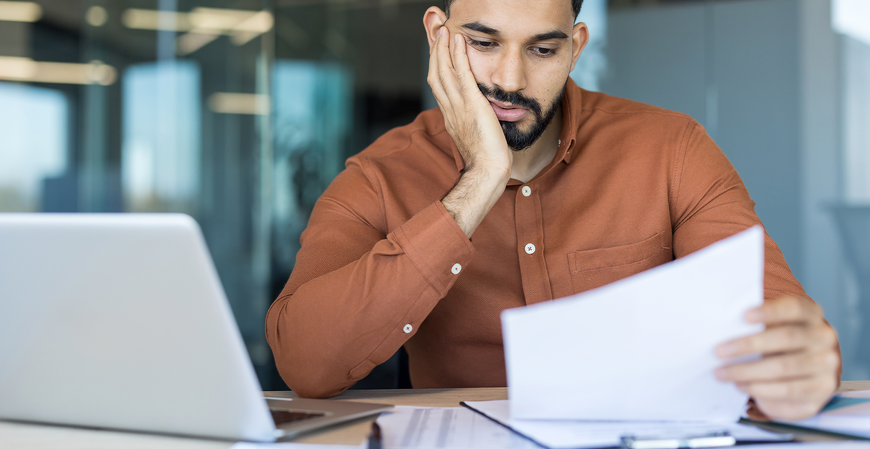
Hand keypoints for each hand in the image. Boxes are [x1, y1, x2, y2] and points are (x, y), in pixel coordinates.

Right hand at [427, 28, 511, 176]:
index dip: (436, 67)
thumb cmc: (487, 160)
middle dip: (435, 53)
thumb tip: (483, 116)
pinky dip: (458, 56)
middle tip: (437, 34)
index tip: (438, 52)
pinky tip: (459, 42)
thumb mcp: (477, 136)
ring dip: (443, 49)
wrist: (487, 170)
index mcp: (450, 117)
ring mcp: (459, 107)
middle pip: (435, 75)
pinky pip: (462, 75)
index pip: (439, 86)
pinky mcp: (472, 105)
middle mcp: (450, 109)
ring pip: (444, 72)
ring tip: (445, 31)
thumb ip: (475, 123)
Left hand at [714, 296, 839, 419]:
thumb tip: (723, 326)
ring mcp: (826, 364)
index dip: (770, 311)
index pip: (794, 308)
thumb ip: (755, 324)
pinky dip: (759, 388)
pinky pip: (787, 390)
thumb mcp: (771, 328)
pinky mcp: (822, 390)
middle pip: (786, 337)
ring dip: (746, 371)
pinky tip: (740, 384)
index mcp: (811, 315)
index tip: (744, 316)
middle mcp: (823, 337)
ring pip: (783, 367)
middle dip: (747, 345)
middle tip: (718, 351)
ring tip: (721, 373)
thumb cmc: (778, 343)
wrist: (806, 374)